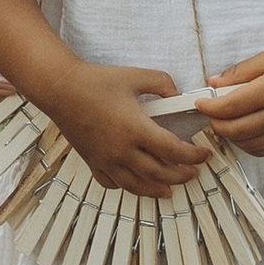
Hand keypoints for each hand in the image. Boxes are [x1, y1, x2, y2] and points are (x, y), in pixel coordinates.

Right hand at [43, 63, 214, 195]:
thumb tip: (177, 95)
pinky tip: (135, 182)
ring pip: (137, 186)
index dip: (194, 156)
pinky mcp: (92, 161)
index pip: (174, 151)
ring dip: (157, 189)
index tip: (204, 155)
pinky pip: (112, 183)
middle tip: (193, 172)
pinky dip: (126, 186)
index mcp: (135, 129)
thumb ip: (163, 83)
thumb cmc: (93, 81)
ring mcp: (105, 159)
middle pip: (160, 174)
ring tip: (169, 189)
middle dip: (182, 175)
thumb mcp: (135, 75)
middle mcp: (121, 150)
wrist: (59, 88)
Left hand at [196, 43, 263, 157]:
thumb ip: (239, 73)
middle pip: (235, 130)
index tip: (199, 103)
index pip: (229, 107)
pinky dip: (248, 145)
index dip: (209, 107)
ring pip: (248, 144)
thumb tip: (213, 84)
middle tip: (210, 113)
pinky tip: (244, 133)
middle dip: (216, 124)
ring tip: (226, 121)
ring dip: (230, 136)